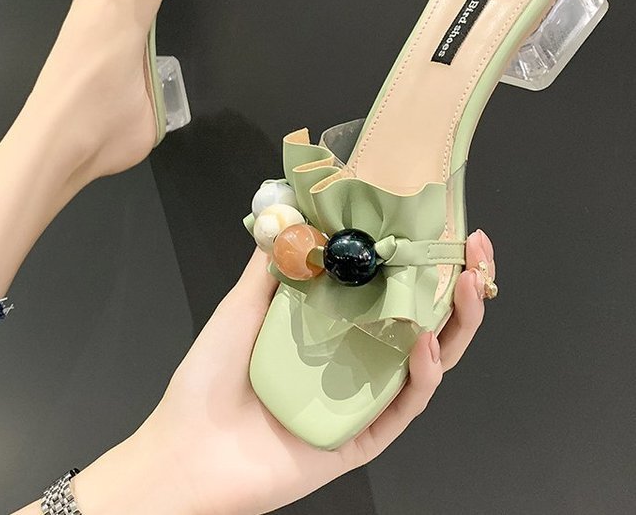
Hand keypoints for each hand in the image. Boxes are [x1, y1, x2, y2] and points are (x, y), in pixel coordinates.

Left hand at [72, 230, 496, 514]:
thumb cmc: (208, 379)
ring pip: (427, 360)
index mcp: (331, 326)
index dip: (418, 256)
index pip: (388, 287)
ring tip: (468, 283)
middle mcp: (355, 358)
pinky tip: (428, 342)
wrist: (188, 450)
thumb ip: (271, 264)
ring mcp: (363, 398)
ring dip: (455, 321)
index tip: (438, 219)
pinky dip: (422, 375)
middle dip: (456, 282)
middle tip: (475, 248)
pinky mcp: (363, 437)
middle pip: (422, 319)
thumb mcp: (241, 307)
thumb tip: (293, 213)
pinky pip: (404, 406)